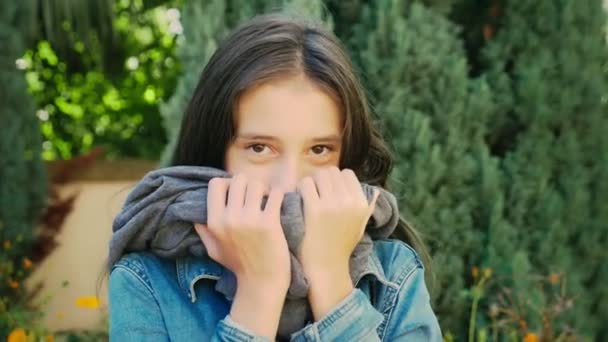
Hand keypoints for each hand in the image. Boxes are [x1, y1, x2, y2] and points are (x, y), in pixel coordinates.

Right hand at [194, 174, 290, 288]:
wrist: (262, 282)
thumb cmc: (238, 265)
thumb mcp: (213, 250)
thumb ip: (203, 231)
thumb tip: (195, 215)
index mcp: (214, 222)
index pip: (216, 183)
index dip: (227, 183)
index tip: (237, 193)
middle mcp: (230, 218)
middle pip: (238, 179)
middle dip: (248, 185)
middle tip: (255, 196)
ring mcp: (250, 220)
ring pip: (256, 184)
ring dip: (264, 190)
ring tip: (266, 200)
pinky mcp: (269, 223)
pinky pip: (276, 194)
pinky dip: (278, 196)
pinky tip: (277, 205)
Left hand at [296, 167, 378, 276]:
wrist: (325, 267)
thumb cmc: (341, 246)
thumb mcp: (360, 227)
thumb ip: (368, 208)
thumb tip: (377, 192)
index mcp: (361, 204)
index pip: (347, 174)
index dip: (336, 180)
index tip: (329, 192)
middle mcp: (349, 202)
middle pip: (332, 172)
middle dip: (322, 179)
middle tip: (316, 192)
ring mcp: (331, 205)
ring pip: (318, 175)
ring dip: (311, 183)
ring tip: (308, 196)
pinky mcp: (314, 209)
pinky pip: (305, 184)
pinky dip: (301, 189)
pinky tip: (300, 200)